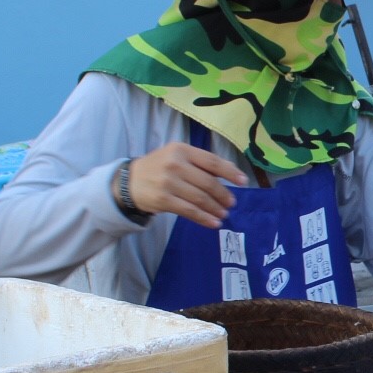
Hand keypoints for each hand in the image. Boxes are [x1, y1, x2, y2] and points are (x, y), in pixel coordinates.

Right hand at [126, 142, 246, 228]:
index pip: (211, 161)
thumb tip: (231, 170)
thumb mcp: (177, 156)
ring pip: (200, 198)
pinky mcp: (163, 200)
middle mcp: (175, 164)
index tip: (243, 181)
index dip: (230, 172)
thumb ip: (201, 161)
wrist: (129, 181)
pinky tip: (213, 222)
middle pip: (208, 182)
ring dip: (215, 208)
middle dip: (223, 195)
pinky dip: (204, 218)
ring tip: (223, 213)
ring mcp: (168, 182)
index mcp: (182, 150)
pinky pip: (189, 211)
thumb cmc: (159, 167)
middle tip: (231, 203)